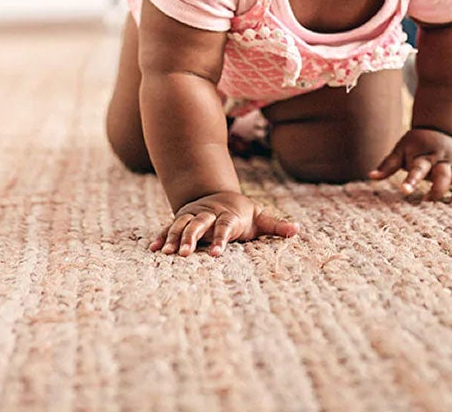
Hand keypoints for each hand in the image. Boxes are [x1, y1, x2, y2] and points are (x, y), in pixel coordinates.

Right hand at [148, 191, 297, 255]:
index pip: (224, 228)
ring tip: (167, 253)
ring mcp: (192, 216)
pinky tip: (154, 249)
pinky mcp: (181, 220)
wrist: (217, 196)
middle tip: (185, 254)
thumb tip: (297, 231)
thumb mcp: (259, 217)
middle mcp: (207, 215)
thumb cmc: (242, 213)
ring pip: (181, 225)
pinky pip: (169, 228)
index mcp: (227, 216)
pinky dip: (162, 237)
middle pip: (198, 225)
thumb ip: (276, 225)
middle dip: (191, 239)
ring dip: (174, 238)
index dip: (220, 240)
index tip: (218, 254)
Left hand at [371, 127, 451, 201]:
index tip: (404, 190)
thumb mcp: (399, 150)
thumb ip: (387, 165)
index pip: (416, 169)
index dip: (411, 180)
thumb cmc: (415, 144)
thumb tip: (371, 175)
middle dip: (439, 188)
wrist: (437, 127)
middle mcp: (441, 158)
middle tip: (430, 201)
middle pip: (443, 174)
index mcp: (423, 156)